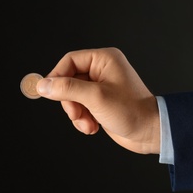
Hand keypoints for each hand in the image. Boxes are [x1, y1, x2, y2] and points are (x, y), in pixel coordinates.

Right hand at [36, 47, 159, 153]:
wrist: (149, 132)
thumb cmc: (131, 111)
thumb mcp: (95, 98)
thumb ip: (67, 89)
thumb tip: (43, 85)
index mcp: (104, 59)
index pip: (70, 61)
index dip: (57, 76)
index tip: (48, 92)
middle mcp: (102, 70)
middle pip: (69, 80)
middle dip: (70, 101)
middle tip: (76, 114)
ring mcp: (101, 87)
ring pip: (73, 96)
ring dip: (76, 113)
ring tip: (88, 124)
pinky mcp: (100, 102)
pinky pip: (80, 107)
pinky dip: (82, 119)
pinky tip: (92, 127)